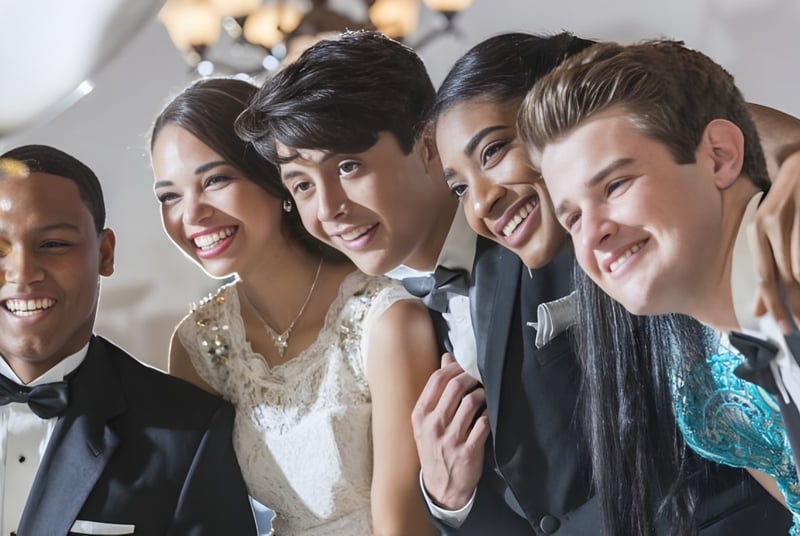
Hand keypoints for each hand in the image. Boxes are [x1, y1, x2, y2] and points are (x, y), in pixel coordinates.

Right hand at [411, 353, 489, 510]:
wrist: (440, 488)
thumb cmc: (434, 449)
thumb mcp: (426, 421)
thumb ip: (436, 390)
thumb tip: (447, 358)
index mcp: (420, 415)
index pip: (437, 380)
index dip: (454, 367)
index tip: (465, 365)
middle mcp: (433, 425)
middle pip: (455, 386)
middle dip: (471, 377)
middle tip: (479, 378)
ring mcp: (450, 439)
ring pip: (472, 402)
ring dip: (482, 394)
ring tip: (484, 395)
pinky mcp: (468, 450)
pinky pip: (484, 423)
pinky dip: (489, 414)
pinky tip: (489, 414)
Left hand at [751, 151, 799, 331]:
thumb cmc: (791, 196)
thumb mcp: (775, 222)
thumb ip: (770, 258)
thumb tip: (765, 300)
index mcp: (757, 229)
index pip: (763, 276)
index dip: (771, 304)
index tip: (782, 326)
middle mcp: (769, 223)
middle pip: (780, 276)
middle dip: (790, 305)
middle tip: (796, 326)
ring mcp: (790, 216)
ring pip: (797, 268)